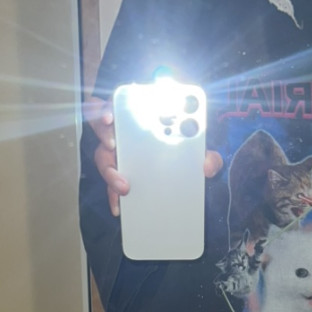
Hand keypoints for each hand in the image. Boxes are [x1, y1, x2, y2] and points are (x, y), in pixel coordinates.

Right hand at [85, 96, 223, 217]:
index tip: (111, 117)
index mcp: (141, 114)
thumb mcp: (200, 152)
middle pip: (103, 127)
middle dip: (104, 134)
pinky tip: (119, 208)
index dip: (109, 107)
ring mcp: (118, 153)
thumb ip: (209, 156)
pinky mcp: (118, 176)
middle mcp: (124, 130)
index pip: (119, 104)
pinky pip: (110, 185)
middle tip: (113, 144)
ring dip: (110, 172)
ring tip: (124, 186)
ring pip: (103, 158)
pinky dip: (113, 196)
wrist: (183, 173)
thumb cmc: (188, 151)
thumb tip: (208, 167)